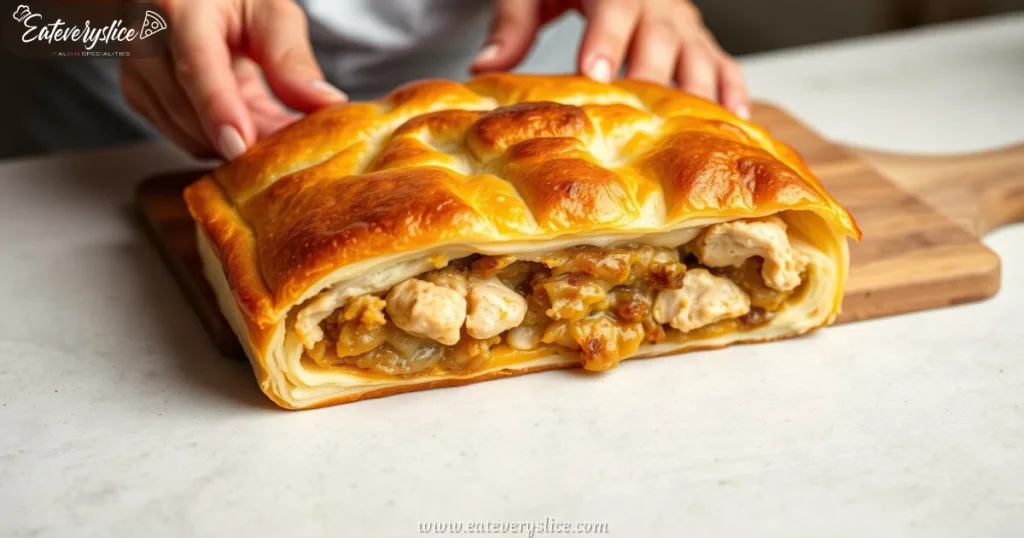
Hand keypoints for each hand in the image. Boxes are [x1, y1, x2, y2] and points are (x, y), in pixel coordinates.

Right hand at [121, 0, 346, 159]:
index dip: (217, 108)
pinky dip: (221, 139)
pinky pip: (186, 138)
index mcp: (179, 8)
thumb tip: (326, 103)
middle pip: (190, 110)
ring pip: (189, 134)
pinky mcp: (139, 97)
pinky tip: (244, 121)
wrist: (183, 0)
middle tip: (291, 146)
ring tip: (272, 124)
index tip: (240, 145)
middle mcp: (146, 40)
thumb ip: (293, 58)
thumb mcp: (269, 11)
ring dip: (237, 140)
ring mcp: (136, 72)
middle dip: (245, 136)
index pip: (195, 65)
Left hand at [471, 0, 749, 117]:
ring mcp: (680, 19)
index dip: (607, 40)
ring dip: (698, 93)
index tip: (596, 75)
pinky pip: (721, 60)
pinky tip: (734, 121)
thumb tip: (484, 68)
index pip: (614, 5)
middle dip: (652, 79)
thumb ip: (512, 24)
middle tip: (644, 121)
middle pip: (660, 37)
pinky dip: (731, 88)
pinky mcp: (696, 37)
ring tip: (697, 133)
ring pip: (697, 53)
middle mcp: (655, 0)